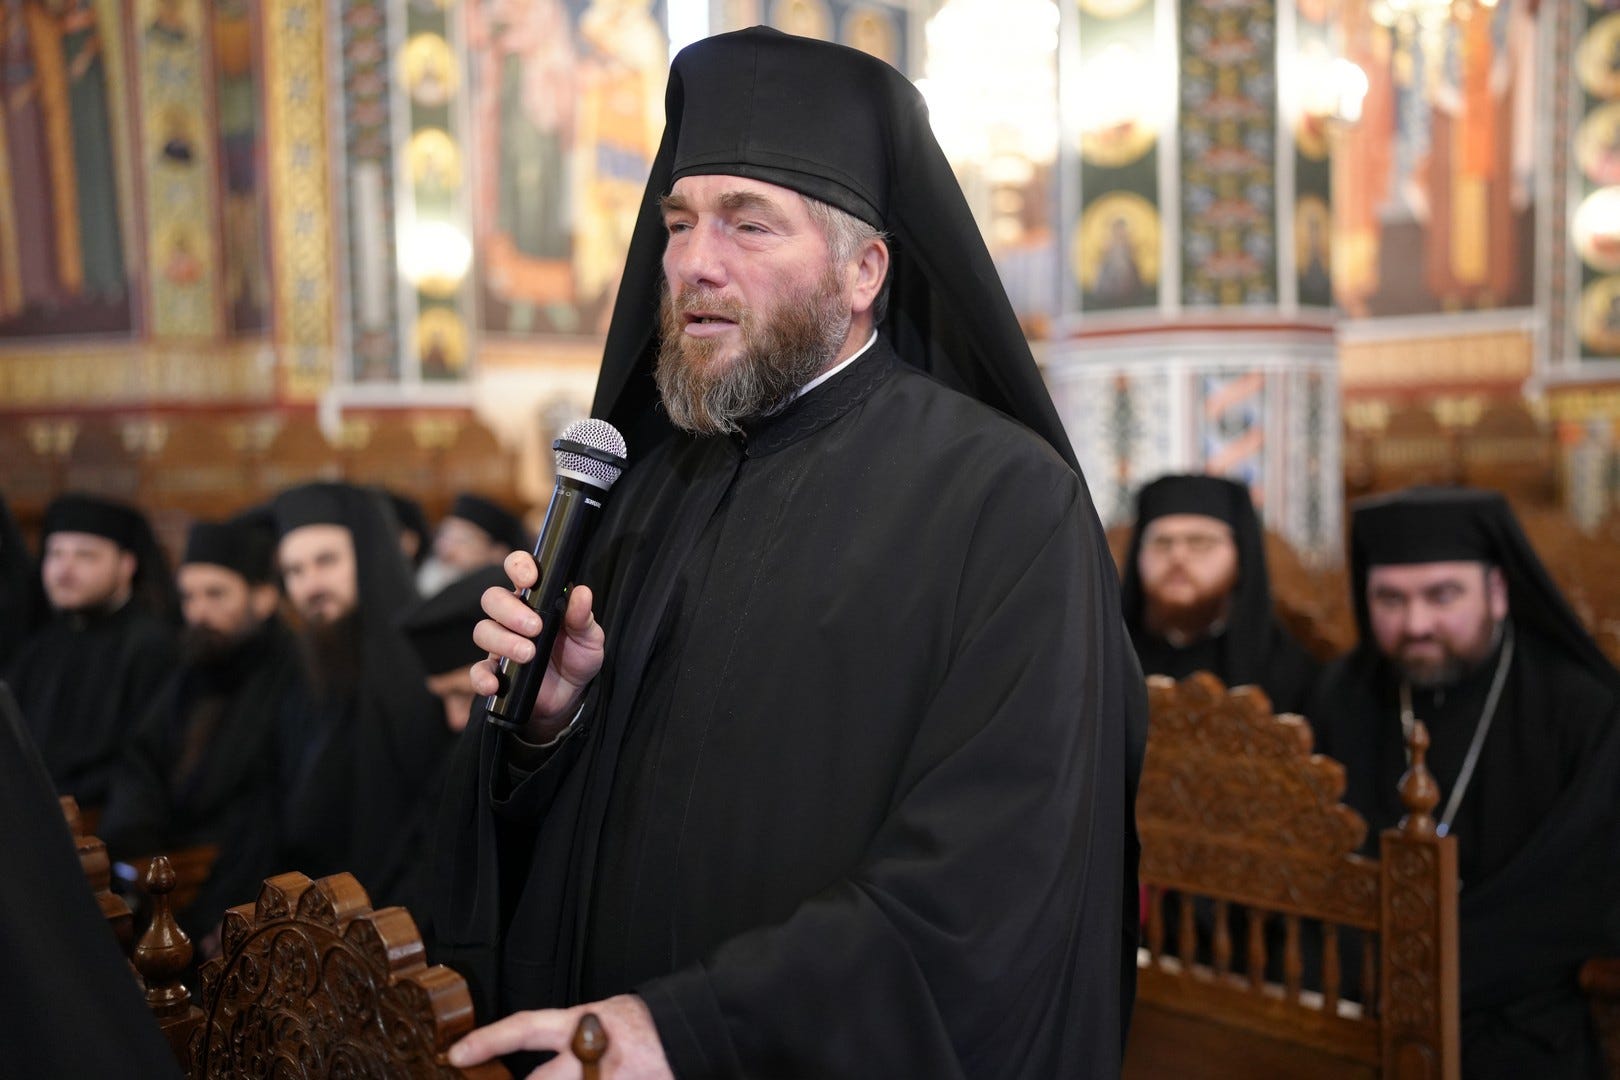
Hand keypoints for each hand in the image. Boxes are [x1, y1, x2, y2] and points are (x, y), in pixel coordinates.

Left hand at [447, 994, 672, 1079]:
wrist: (694, 1034)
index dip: (489, 1041)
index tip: (456, 1055)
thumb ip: (567, 1035)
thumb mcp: (604, 1013)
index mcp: (585, 1024)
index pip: (527, 1029)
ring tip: (564, 1077)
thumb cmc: (646, 1024)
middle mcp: (592, 1059)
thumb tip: (528, 1059)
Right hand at [470, 550, 604, 740]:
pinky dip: (483, 677)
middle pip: (493, 599)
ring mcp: (500, 644)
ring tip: (528, 654)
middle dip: (510, 610)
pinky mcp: (495, 672)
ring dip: (503, 641)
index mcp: (536, 599)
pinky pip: (478, 671)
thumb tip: (582, 593)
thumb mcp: (589, 638)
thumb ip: (584, 618)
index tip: (530, 579)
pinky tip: (496, 683)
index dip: (519, 567)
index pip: (518, 570)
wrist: (571, 695)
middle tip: (535, 627)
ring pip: (483, 631)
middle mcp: (512, 617)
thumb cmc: (577, 656)